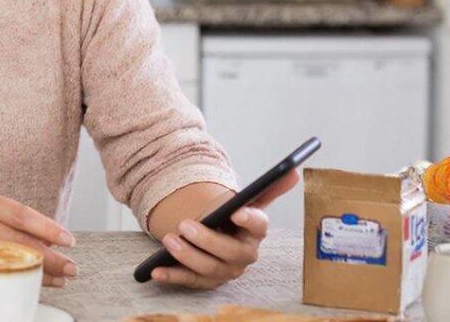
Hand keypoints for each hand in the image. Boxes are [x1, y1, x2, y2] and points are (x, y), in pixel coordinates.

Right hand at [0, 191, 77, 286]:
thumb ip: (19, 221)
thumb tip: (54, 241)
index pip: (22, 216)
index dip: (48, 228)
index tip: (68, 241)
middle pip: (19, 242)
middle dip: (50, 258)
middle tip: (71, 267)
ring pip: (11, 261)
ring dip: (40, 272)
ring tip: (61, 278)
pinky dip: (22, 278)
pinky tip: (37, 281)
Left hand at [151, 168, 299, 288]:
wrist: (220, 236)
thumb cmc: (233, 219)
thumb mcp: (249, 202)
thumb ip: (269, 188)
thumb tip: (294, 169)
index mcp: (255, 232)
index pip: (258, 226)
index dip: (249, 219)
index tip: (236, 211)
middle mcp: (244, 254)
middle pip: (230, 252)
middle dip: (207, 240)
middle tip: (184, 224)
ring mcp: (226, 271)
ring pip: (209, 268)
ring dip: (187, 256)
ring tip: (168, 240)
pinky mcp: (206, 281)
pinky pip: (190, 281)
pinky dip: (173, 276)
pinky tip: (156, 271)